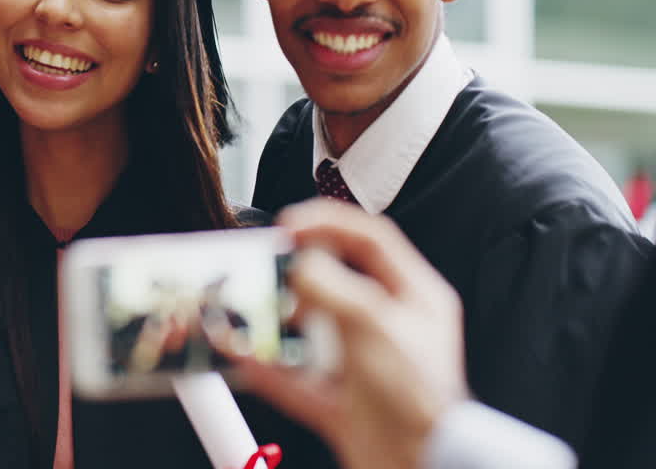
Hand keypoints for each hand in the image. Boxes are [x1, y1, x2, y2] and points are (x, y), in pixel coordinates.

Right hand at [234, 199, 469, 468]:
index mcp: (414, 299)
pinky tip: (246, 359)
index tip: (292, 224)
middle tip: (269, 266)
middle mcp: (390, 329)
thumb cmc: (420, 400)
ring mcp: (364, 367)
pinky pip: (296, 380)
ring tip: (253, 310)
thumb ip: (330, 287)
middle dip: (298, 276)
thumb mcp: (372, 324)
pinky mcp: (343, 404)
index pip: (371, 240)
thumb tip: (300, 265)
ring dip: (278, 324)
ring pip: (311, 333)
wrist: (420, 465)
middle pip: (336, 285)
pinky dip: (269, 371)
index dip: (329, 223)